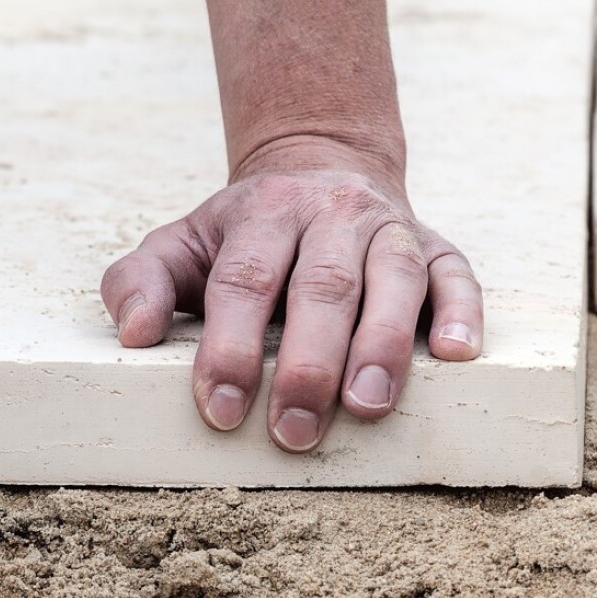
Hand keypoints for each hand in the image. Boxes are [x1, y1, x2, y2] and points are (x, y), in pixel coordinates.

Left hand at [101, 135, 483, 452]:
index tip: (220, 409)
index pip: (243, 281)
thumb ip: (141, 281)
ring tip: (366, 407)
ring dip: (383, 345)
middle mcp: (332, 215)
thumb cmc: (243, 233)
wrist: (320, 165)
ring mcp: (389, 229)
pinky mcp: (438, 248)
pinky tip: (455, 356)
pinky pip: (457, 276)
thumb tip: (135, 334)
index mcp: (263, 213)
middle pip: (323, 286)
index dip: (230, 346)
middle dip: (307, 364)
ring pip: (393, 280)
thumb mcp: (181, 243)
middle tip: (294, 432)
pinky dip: (462, 314)